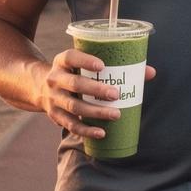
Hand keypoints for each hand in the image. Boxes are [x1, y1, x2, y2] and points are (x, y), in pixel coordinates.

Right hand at [37, 49, 155, 138]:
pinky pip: (71, 124)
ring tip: (116, 114)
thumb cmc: (75, 73)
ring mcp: (53, 98)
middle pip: (74, 84)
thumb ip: (116, 66)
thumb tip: (150, 72)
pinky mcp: (55, 115)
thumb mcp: (84, 65)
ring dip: (95, 112)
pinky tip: (102, 133)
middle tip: (116, 94)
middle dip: (95, 89)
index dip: (85, 60)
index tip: (102, 65)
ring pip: (74, 106)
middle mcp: (55, 79)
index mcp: (62, 62)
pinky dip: (86, 130)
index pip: (70, 57)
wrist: (39, 87)